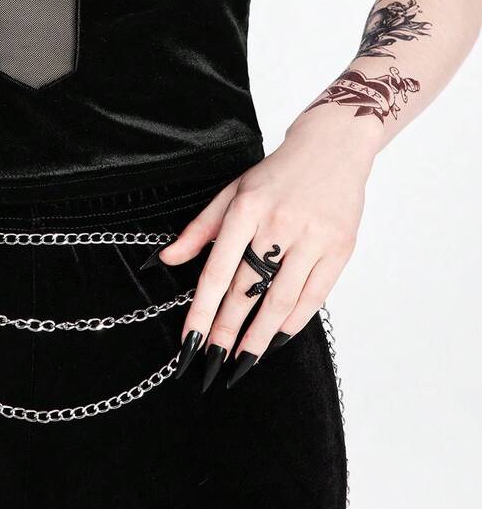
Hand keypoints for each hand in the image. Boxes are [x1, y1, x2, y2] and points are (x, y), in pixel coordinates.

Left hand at [157, 114, 376, 387]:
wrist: (332, 148)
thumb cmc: (277, 173)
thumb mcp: (233, 189)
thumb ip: (201, 228)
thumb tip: (168, 258)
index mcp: (246, 208)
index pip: (218, 270)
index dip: (202, 310)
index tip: (189, 341)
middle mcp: (278, 223)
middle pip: (248, 289)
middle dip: (227, 330)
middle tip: (212, 360)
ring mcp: (312, 237)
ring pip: (281, 299)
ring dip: (260, 335)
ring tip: (243, 359)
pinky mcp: (340, 248)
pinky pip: (314, 296)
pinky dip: (294, 322)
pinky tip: (277, 337)